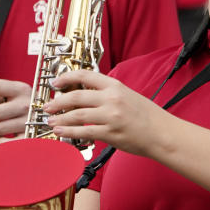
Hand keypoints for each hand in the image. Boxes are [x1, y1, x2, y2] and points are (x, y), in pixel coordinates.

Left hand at [44, 70, 169, 156]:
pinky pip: (84, 131)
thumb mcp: (128, 95)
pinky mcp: (111, 133)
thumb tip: (86, 95)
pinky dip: (69, 132)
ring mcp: (111, 116)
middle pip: (76, 96)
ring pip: (77, 115)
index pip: (85, 75)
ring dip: (60, 118)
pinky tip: (61, 133)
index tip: (56, 83)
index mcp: (115, 86)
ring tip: (51, 121)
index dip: (67, 77)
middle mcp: (112, 98)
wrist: (162, 133)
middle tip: (48, 107)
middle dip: (58, 102)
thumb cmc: (147, 116)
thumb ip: (107, 94)